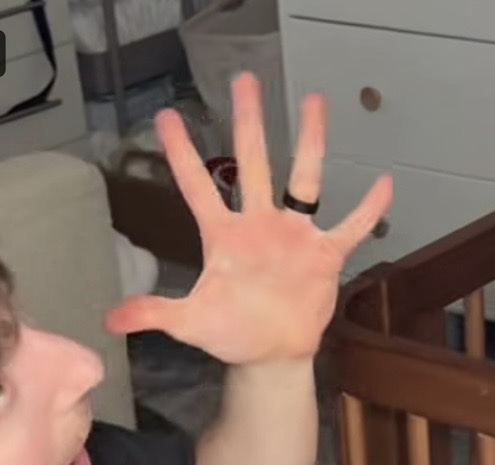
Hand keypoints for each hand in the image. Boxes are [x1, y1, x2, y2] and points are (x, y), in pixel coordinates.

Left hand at [105, 73, 391, 364]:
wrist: (271, 355)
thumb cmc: (231, 334)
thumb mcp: (190, 323)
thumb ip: (153, 314)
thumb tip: (110, 319)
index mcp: (225, 237)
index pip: (198, 186)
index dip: (182, 153)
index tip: (167, 116)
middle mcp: (259, 224)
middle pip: (253, 163)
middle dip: (249, 123)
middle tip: (244, 79)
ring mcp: (294, 235)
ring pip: (304, 180)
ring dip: (310, 142)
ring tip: (313, 101)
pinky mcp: (324, 255)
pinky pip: (350, 227)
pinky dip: (367, 210)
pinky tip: (384, 183)